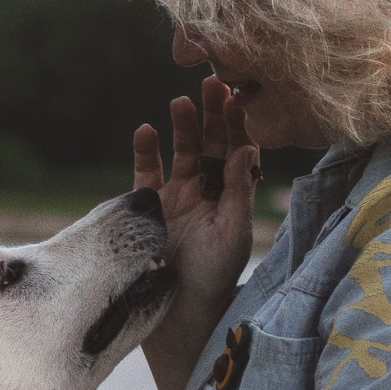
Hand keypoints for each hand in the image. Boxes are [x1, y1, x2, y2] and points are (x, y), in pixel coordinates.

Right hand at [132, 75, 259, 303]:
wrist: (176, 309)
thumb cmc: (214, 275)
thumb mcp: (233, 232)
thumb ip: (238, 190)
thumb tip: (246, 146)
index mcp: (232, 195)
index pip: (237, 150)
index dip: (238, 124)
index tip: (238, 97)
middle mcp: (206, 189)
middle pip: (210, 142)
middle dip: (212, 113)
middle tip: (212, 81)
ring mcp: (176, 194)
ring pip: (181, 149)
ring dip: (182, 124)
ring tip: (181, 101)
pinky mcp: (147, 204)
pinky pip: (145, 169)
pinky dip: (144, 149)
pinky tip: (145, 129)